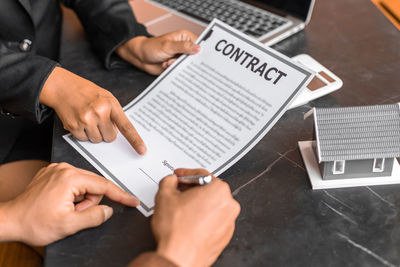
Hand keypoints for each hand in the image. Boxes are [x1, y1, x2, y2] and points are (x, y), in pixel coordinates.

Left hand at [0, 163, 138, 245]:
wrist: (10, 221)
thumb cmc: (33, 222)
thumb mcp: (69, 225)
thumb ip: (94, 216)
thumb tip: (108, 210)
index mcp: (70, 178)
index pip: (104, 186)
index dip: (121, 195)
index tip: (132, 201)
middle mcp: (64, 169)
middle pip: (94, 184)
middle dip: (89, 202)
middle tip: (75, 214)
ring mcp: (57, 170)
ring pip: (84, 184)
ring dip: (81, 200)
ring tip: (66, 210)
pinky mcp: (52, 174)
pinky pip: (73, 183)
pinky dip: (73, 195)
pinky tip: (61, 204)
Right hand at [39, 67, 145, 154]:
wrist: (63, 87)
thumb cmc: (86, 92)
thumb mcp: (106, 97)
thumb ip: (114, 113)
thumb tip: (118, 132)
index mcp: (111, 104)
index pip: (126, 126)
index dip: (135, 140)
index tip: (142, 151)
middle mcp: (99, 112)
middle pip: (110, 137)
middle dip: (106, 132)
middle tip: (99, 121)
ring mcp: (86, 119)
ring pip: (97, 140)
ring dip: (93, 133)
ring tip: (87, 118)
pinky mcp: (74, 126)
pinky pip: (84, 140)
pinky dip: (82, 134)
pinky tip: (79, 121)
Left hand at [116, 30, 199, 74]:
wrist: (140, 58)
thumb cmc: (151, 47)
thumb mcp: (168, 46)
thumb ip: (183, 47)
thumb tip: (197, 48)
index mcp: (184, 38)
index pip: (199, 44)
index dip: (201, 51)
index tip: (200, 58)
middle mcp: (184, 48)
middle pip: (195, 57)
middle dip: (189, 61)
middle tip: (180, 61)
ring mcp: (180, 58)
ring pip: (188, 65)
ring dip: (178, 66)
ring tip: (168, 62)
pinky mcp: (176, 66)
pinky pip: (181, 71)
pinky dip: (174, 70)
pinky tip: (166, 65)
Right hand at [151, 169, 239, 266]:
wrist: (178, 258)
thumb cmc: (176, 230)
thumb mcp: (164, 196)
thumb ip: (169, 181)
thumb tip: (171, 180)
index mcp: (219, 190)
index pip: (201, 175)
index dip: (185, 174)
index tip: (178, 176)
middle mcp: (229, 205)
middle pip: (208, 190)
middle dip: (191, 189)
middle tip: (177, 191)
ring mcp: (229, 222)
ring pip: (211, 206)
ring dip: (197, 204)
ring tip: (180, 209)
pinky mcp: (225, 236)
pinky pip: (213, 221)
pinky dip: (202, 218)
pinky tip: (188, 222)